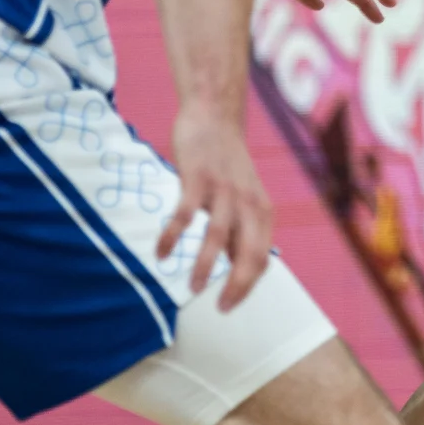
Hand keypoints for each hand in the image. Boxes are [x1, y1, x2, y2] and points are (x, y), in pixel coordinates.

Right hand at [162, 113, 274, 310]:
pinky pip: (185, 214)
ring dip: (205, 265)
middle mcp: (248, 203)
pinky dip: (173, 236)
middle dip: (236, 285)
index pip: (260, 258)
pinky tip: (162, 253)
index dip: (247, 285)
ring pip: (217, 237)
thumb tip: (236, 267)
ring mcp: (223, 190)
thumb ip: (240, 229)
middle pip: (248, 253)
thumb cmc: (227, 163)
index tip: (228, 304)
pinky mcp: (198, 178)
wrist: (214, 117)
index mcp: (261, 211)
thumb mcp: (244, 197)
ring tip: (193, 287)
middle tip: (219, 306)